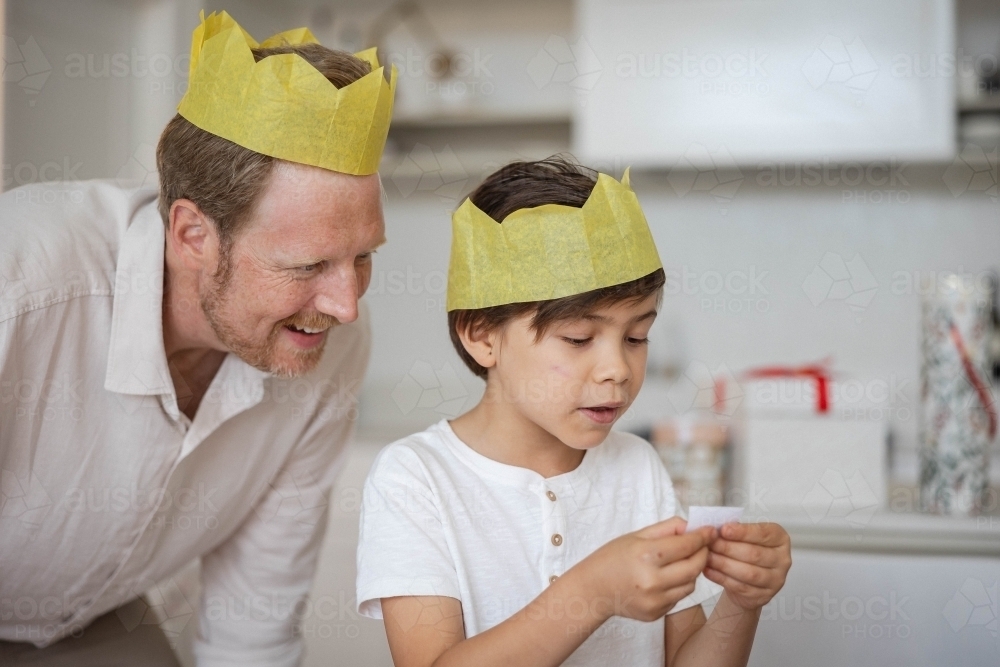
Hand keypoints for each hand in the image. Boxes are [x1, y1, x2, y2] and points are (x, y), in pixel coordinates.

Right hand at [575, 517, 715, 622]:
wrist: (592, 590)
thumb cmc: (612, 558)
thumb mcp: (637, 536)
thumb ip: (667, 528)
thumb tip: (692, 526)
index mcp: (646, 555)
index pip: (687, 546)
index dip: (702, 537)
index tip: (710, 531)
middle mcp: (653, 581)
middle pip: (695, 567)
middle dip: (703, 554)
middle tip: (702, 545)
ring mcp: (655, 600)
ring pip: (690, 584)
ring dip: (692, 571)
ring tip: (678, 562)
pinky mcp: (656, 614)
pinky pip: (679, 597)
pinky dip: (678, 586)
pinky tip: (664, 579)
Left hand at [704, 522, 790, 610]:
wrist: (746, 579)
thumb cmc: (745, 551)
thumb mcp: (744, 537)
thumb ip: (735, 532)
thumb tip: (716, 529)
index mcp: (780, 539)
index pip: (763, 533)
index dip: (742, 532)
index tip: (724, 529)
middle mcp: (782, 559)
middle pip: (755, 554)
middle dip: (728, 548)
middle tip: (710, 543)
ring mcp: (776, 580)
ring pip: (749, 573)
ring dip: (724, 564)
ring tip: (708, 557)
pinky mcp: (765, 596)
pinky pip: (741, 587)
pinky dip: (722, 578)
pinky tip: (709, 571)